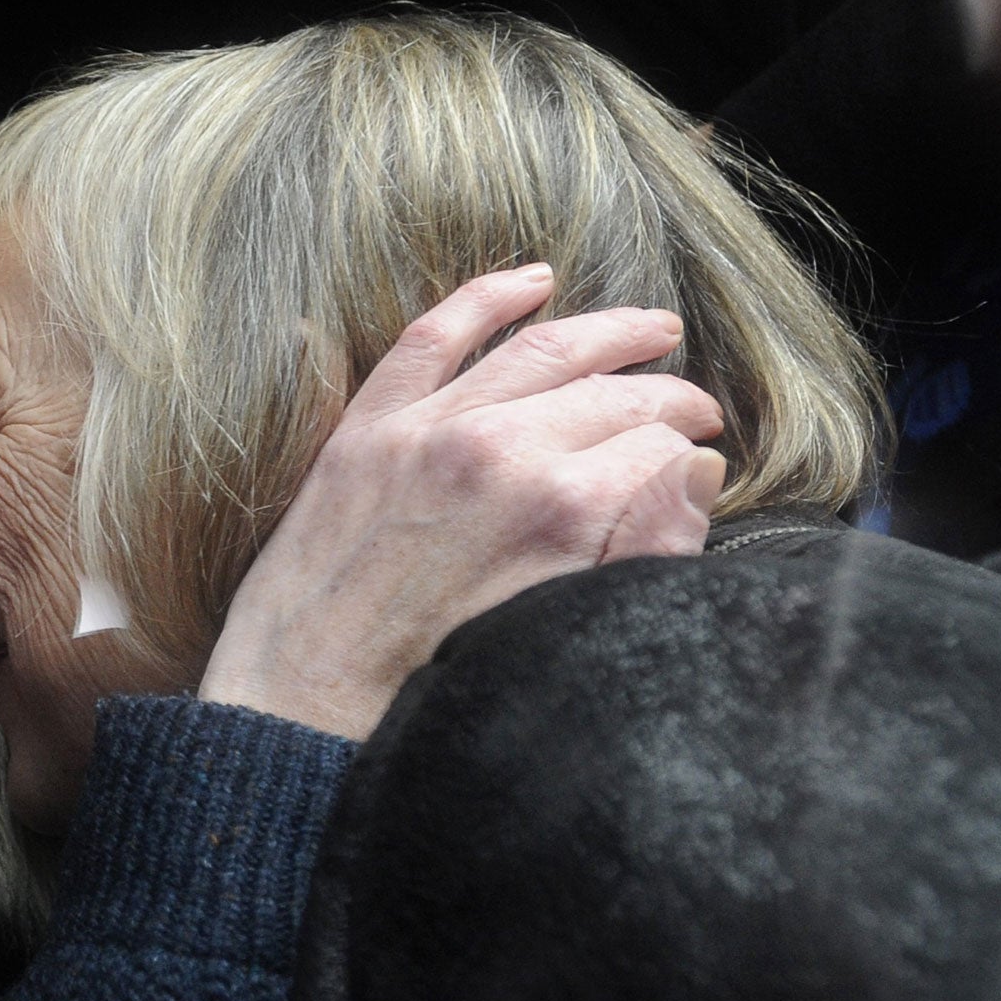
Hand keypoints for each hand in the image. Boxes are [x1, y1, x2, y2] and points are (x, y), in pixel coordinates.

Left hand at [198, 265, 724, 739]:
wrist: (300, 719)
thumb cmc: (432, 702)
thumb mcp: (563, 642)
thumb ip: (644, 551)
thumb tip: (695, 474)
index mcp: (557, 510)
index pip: (657, 449)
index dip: (689, 460)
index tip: (700, 469)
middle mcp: (495, 451)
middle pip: (611, 393)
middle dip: (667, 396)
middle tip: (699, 409)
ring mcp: (423, 432)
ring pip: (538, 349)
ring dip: (605, 331)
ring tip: (652, 330)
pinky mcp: (364, 433)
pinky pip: (431, 337)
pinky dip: (485, 299)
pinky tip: (532, 282)